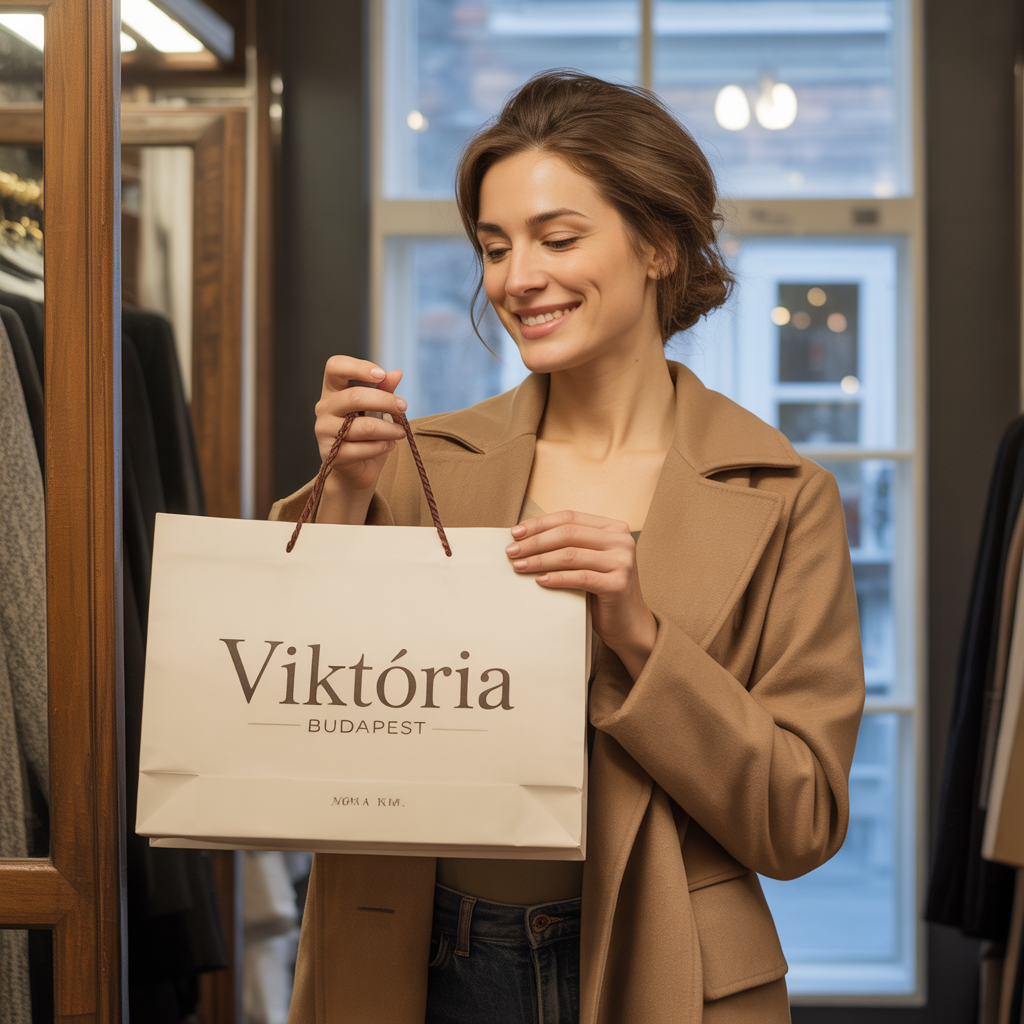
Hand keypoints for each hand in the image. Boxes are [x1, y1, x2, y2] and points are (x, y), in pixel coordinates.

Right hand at [313, 357, 406, 522]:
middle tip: (404, 407)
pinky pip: (363, 448)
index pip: (335, 367)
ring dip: (390, 429)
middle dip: (386, 401)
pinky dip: (382, 447)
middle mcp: (323, 407)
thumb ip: (384, 390)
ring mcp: (324, 431)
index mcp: (333, 390)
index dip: (358, 367)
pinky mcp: (331, 454)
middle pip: (355, 397)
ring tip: (401, 432)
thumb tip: (396, 373)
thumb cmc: (367, 433)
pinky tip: (389, 445)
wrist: (356, 468)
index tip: (381, 375)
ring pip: (364, 426)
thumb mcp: (377, 409)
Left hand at [505, 510, 657, 679]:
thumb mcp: (589, 559)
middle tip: (511, 551)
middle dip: (535, 542)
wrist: (629, 623)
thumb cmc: (602, 589)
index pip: (570, 517)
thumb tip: (525, 537)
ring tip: (519, 566)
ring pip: (570, 554)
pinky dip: (556, 578)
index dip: (540, 523)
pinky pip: (579, 577)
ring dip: (539, 560)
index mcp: (613, 528)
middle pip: (568, 533)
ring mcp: (623, 561)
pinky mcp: (618, 584)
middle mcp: (622, 540)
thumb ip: (570, 544)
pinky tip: (539, 580)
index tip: (515, 532)